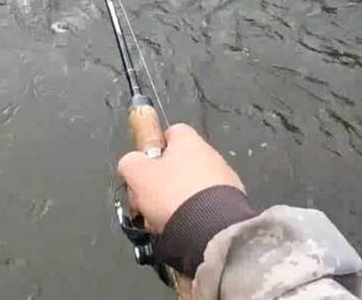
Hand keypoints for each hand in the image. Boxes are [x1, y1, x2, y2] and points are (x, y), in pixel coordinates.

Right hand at [116, 124, 244, 232]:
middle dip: (162, 181)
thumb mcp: (137, 173)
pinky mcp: (232, 204)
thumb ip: (129, 162)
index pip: (170, 132)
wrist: (212, 230)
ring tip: (163, 220)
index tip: (144, 167)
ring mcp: (225, 180)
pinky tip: (183, 227)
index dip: (154, 148)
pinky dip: (194, 214)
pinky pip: (206, 205)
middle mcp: (211, 155)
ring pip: (191, 187)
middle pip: (179, 163)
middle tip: (148, 199)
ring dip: (176, 200)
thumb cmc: (173, 194)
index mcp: (188, 141)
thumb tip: (130, 164)